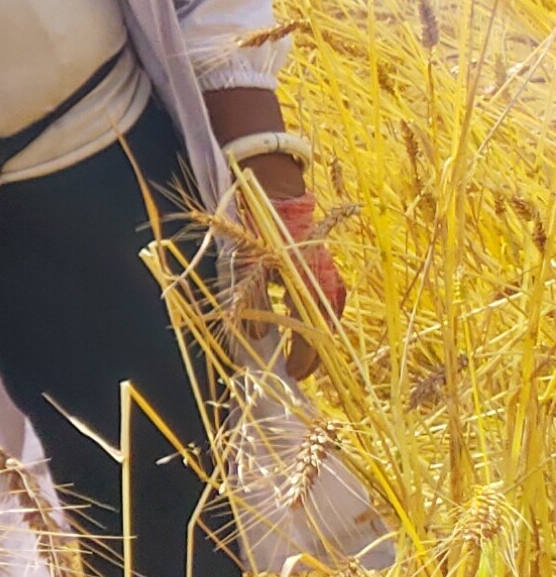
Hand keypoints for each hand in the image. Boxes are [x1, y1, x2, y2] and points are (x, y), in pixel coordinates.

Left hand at [255, 190, 344, 379]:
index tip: (294, 375)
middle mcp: (324, 287)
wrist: (277, 201)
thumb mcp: (249, 272)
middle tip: (301, 373)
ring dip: (317, 338)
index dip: (303, 359)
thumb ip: (255, 304)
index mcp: (308, 290)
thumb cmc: (260, 237)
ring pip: (327, 318)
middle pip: (326, 331)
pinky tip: (304, 326)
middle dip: (314, 355)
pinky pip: (326, 303)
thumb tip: (256, 339)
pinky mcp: (323, 271)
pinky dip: (316, 320)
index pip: (311, 336)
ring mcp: (327, 278)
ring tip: (304, 356)